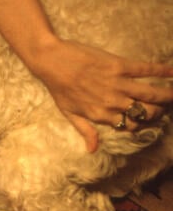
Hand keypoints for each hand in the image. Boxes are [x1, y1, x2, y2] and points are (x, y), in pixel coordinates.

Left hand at [32, 39, 172, 151]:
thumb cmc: (58, 87)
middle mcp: (112, 102)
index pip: (132, 126)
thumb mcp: (68, 113)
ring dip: (167, 94)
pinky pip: (145, 70)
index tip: (150, 118)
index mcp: (101, 115)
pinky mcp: (118, 65)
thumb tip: (93, 150)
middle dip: (159, 111)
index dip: (144, 124)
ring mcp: (116, 83)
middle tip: (164, 105)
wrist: (50, 60)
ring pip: (151, 93)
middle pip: (146, 112)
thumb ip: (84, 130)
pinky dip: (162, 70)